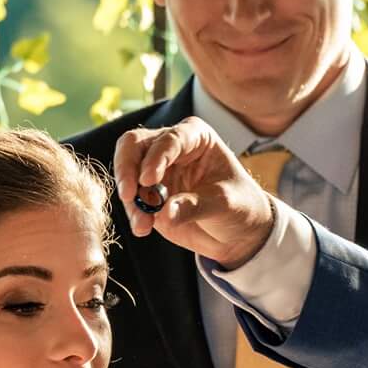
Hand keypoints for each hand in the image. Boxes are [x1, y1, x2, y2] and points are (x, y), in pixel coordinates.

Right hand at [112, 118, 277, 266]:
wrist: (237, 231)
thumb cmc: (240, 206)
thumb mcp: (226, 204)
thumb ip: (196, 206)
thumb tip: (165, 212)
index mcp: (196, 136)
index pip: (170, 139)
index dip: (156, 158)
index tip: (148, 181)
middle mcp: (171, 146)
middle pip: (133, 144)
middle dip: (127, 169)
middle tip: (128, 196)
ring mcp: (155, 168)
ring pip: (127, 171)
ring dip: (130, 199)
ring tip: (143, 224)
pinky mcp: (147, 192)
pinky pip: (130, 198)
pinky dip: (133, 212)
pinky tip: (142, 228)